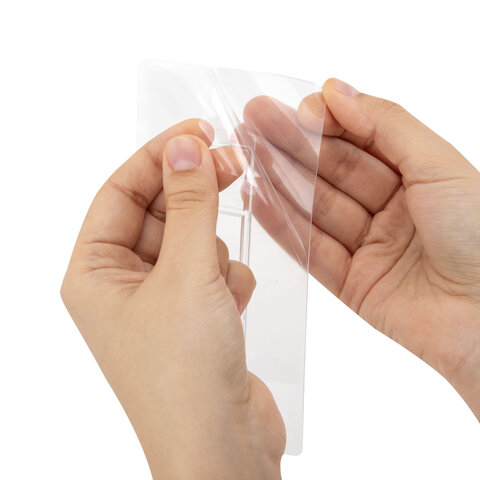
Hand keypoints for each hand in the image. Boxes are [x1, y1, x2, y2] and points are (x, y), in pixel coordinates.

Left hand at [61, 120, 284, 478]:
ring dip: (211, 245)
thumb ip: (188, 205)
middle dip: (193, 191)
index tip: (197, 131)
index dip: (158, 156)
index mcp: (94, 273)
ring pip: (187, 240)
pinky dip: (225, 276)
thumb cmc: (187, 373)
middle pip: (156, 212)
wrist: (224, 448)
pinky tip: (233, 303)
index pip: (121, 191)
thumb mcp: (186, 274)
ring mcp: (158, 302)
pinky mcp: (193, 316)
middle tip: (233, 162)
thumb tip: (185, 147)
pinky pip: (208, 270)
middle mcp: (121, 285)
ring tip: (223, 275)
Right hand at [242, 80, 479, 419]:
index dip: (326, 124)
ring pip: (317, 210)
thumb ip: (385, 124)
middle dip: (292, 147)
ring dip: (281, 182)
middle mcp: (391, 210)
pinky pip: (313, 251)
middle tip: (253, 123)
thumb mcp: (439, 165)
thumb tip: (336, 90)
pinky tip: (259, 200)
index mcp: (417, 177)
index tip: (295, 109)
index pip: (360, 142)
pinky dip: (284, 226)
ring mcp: (369, 248)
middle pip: (332, 174)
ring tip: (247, 156)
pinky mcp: (352, 284)